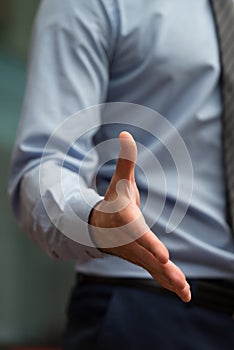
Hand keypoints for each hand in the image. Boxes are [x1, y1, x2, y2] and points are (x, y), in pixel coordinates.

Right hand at [90, 131, 190, 301]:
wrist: (99, 228)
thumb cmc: (113, 203)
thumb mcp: (120, 182)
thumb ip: (126, 161)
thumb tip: (125, 133)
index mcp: (125, 222)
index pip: (138, 233)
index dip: (149, 243)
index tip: (164, 255)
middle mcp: (130, 241)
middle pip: (147, 256)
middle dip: (163, 269)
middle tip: (180, 281)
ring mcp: (135, 253)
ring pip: (153, 269)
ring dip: (169, 280)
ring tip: (186, 293)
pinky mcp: (142, 260)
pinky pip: (155, 273)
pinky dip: (168, 284)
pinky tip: (184, 295)